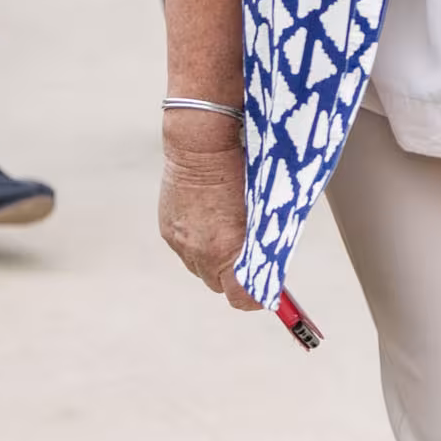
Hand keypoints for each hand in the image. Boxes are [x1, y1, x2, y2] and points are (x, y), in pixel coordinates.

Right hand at [157, 108, 258, 312]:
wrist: (200, 143)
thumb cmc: (242, 169)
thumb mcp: (263, 209)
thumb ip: (265, 243)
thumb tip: (273, 266)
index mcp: (227, 251)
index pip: (241, 297)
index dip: (257, 294)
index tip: (268, 288)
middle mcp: (199, 253)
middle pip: (219, 284)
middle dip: (234, 274)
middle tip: (249, 255)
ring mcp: (180, 243)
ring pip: (200, 267)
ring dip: (214, 258)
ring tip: (226, 231)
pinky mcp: (167, 230)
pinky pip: (185, 249)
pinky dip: (198, 241)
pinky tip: (209, 219)